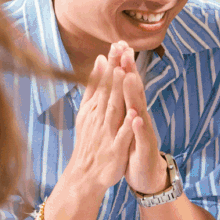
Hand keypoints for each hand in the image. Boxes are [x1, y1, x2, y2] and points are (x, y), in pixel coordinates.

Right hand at [64, 42, 135, 193]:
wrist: (85, 176)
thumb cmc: (90, 140)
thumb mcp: (88, 110)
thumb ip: (94, 86)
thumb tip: (100, 59)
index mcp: (96, 107)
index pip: (104, 82)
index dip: (111, 63)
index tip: (117, 43)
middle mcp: (100, 117)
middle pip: (109, 91)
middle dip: (115, 70)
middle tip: (121, 49)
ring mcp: (107, 133)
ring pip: (114, 110)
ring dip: (119, 92)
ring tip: (123, 73)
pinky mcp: (115, 150)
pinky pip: (122, 137)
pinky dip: (128, 126)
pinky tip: (134, 114)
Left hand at [121, 53, 167, 194]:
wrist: (147, 175)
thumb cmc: (134, 145)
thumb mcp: (127, 121)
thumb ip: (124, 100)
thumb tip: (119, 77)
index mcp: (133, 110)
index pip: (127, 84)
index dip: (123, 65)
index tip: (118, 45)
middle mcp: (141, 117)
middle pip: (136, 91)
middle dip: (130, 72)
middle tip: (126, 52)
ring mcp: (145, 132)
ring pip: (139, 110)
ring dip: (135, 94)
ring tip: (129, 77)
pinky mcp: (145, 148)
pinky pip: (141, 136)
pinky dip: (138, 126)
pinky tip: (135, 117)